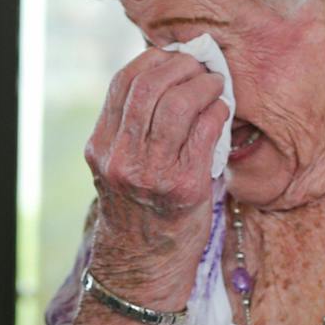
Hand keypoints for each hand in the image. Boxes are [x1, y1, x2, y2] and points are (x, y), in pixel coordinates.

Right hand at [83, 49, 228, 311]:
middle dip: (181, 66)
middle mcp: (122, 158)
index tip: (174, 56)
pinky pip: (204, 132)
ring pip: (177, 104)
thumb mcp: (122, 168)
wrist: (145, 268)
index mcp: (101, 147)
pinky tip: (223, 110)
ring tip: (216, 83)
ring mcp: (152, 173)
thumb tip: (170, 78)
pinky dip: (217, 112)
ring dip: (203, 85)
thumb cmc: (141, 213)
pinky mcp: (185, 187)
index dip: (152, 60)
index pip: (122, 85)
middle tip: (202, 66)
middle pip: (150, 87)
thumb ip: (135, 130)